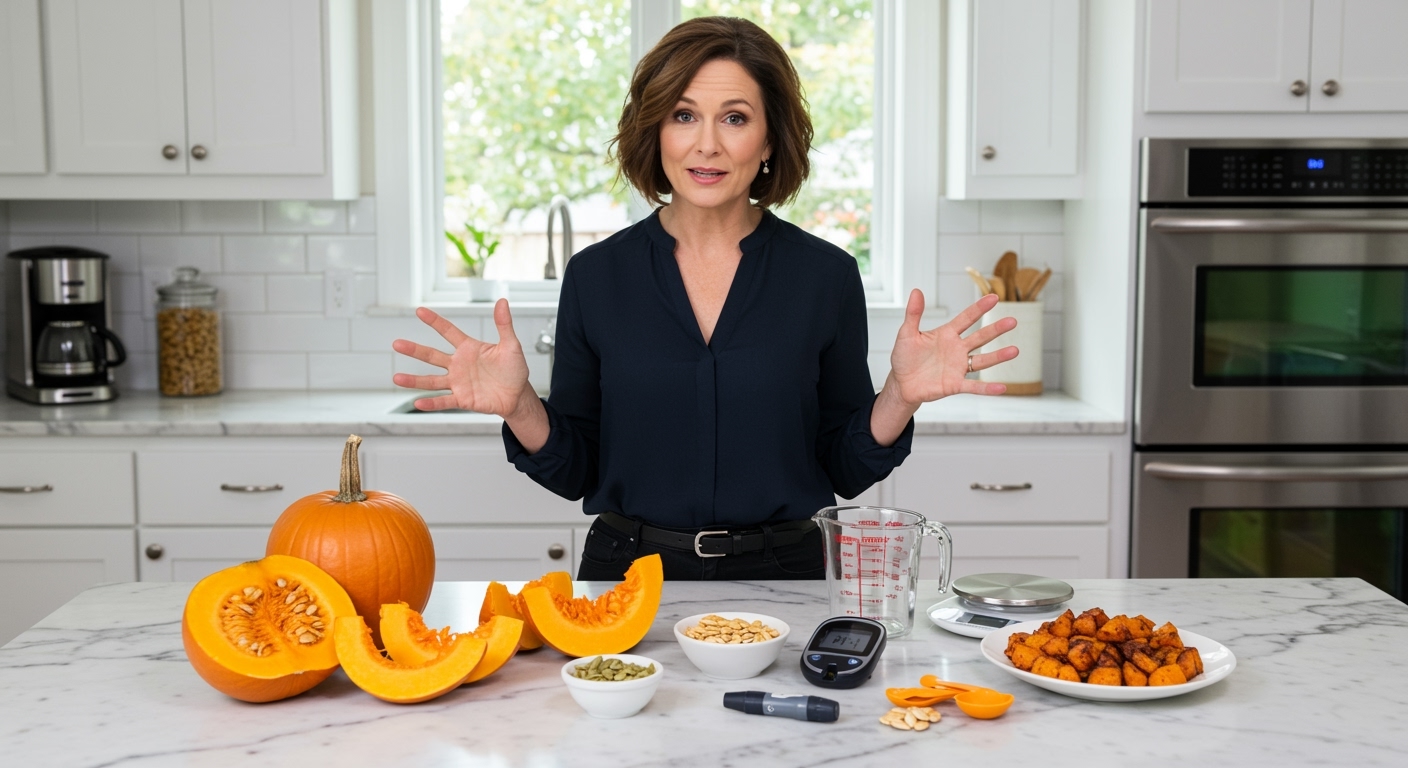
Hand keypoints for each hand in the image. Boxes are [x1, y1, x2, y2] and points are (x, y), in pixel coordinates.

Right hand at [391, 301, 533, 415]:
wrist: (517, 395)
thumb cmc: (514, 369)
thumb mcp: (511, 346)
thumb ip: (504, 325)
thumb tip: (503, 301)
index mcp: (468, 349)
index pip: (448, 331)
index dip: (435, 321)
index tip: (419, 311)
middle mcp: (458, 364)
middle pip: (432, 356)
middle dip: (414, 350)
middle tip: (396, 343)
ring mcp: (458, 383)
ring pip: (432, 380)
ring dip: (414, 381)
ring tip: (396, 378)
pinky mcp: (462, 399)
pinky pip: (444, 401)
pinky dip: (431, 403)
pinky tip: (417, 403)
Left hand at [888, 289, 1018, 404]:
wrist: (901, 383)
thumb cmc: (904, 358)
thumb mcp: (906, 334)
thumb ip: (913, 314)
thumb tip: (916, 291)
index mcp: (946, 335)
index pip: (966, 318)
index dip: (979, 308)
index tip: (994, 297)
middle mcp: (956, 349)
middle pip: (980, 337)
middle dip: (996, 329)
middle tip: (1013, 321)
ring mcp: (958, 367)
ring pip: (982, 360)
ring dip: (998, 356)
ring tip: (1015, 350)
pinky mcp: (955, 384)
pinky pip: (974, 386)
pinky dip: (987, 388)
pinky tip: (1002, 387)